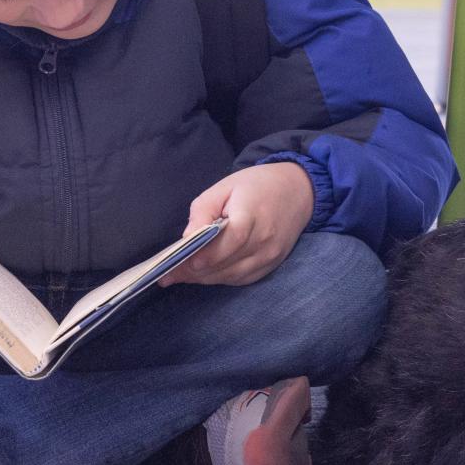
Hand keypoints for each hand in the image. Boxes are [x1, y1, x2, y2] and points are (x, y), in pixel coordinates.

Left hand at [161, 162, 314, 285]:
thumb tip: (186, 238)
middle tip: (167, 275)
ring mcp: (270, 256)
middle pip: (224, 265)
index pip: (225, 243)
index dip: (201, 256)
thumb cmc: (256, 185)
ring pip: (231, 276)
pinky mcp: (272, 265)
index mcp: (251, 216)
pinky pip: (242, 279)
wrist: (297, 190)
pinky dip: (221, 279)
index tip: (176, 263)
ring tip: (180, 276)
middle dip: (194, 272)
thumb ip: (203, 211)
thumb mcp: (224, 187)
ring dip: (204, 278)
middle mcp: (264, 241)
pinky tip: (203, 275)